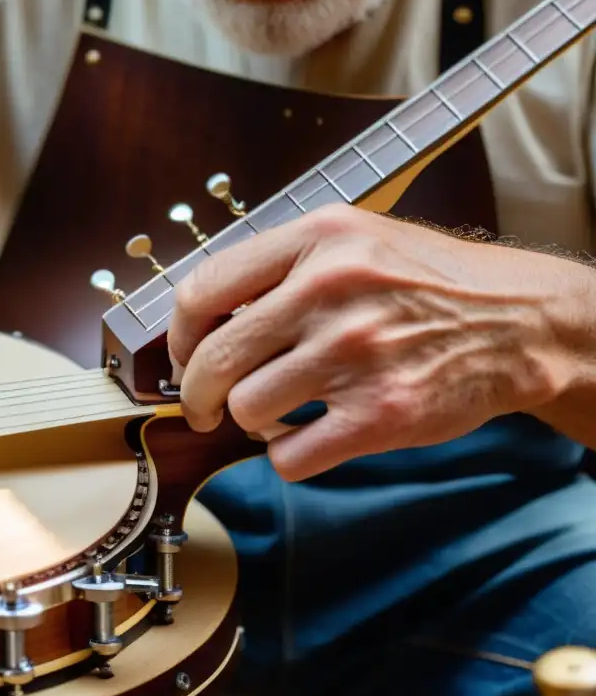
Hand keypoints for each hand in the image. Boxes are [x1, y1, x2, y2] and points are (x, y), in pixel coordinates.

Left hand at [168, 203, 575, 481]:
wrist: (519, 322)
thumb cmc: (425, 283)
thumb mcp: (352, 241)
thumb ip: (277, 269)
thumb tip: (198, 322)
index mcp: (316, 239)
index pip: (201, 290)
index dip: (177, 337)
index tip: (184, 357)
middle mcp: (330, 290)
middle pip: (213, 360)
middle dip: (195, 395)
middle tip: (202, 407)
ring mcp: (356, 353)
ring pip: (245, 409)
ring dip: (250, 421)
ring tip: (279, 410)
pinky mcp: (381, 413)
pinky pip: (287, 456)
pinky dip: (287, 455)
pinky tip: (310, 435)